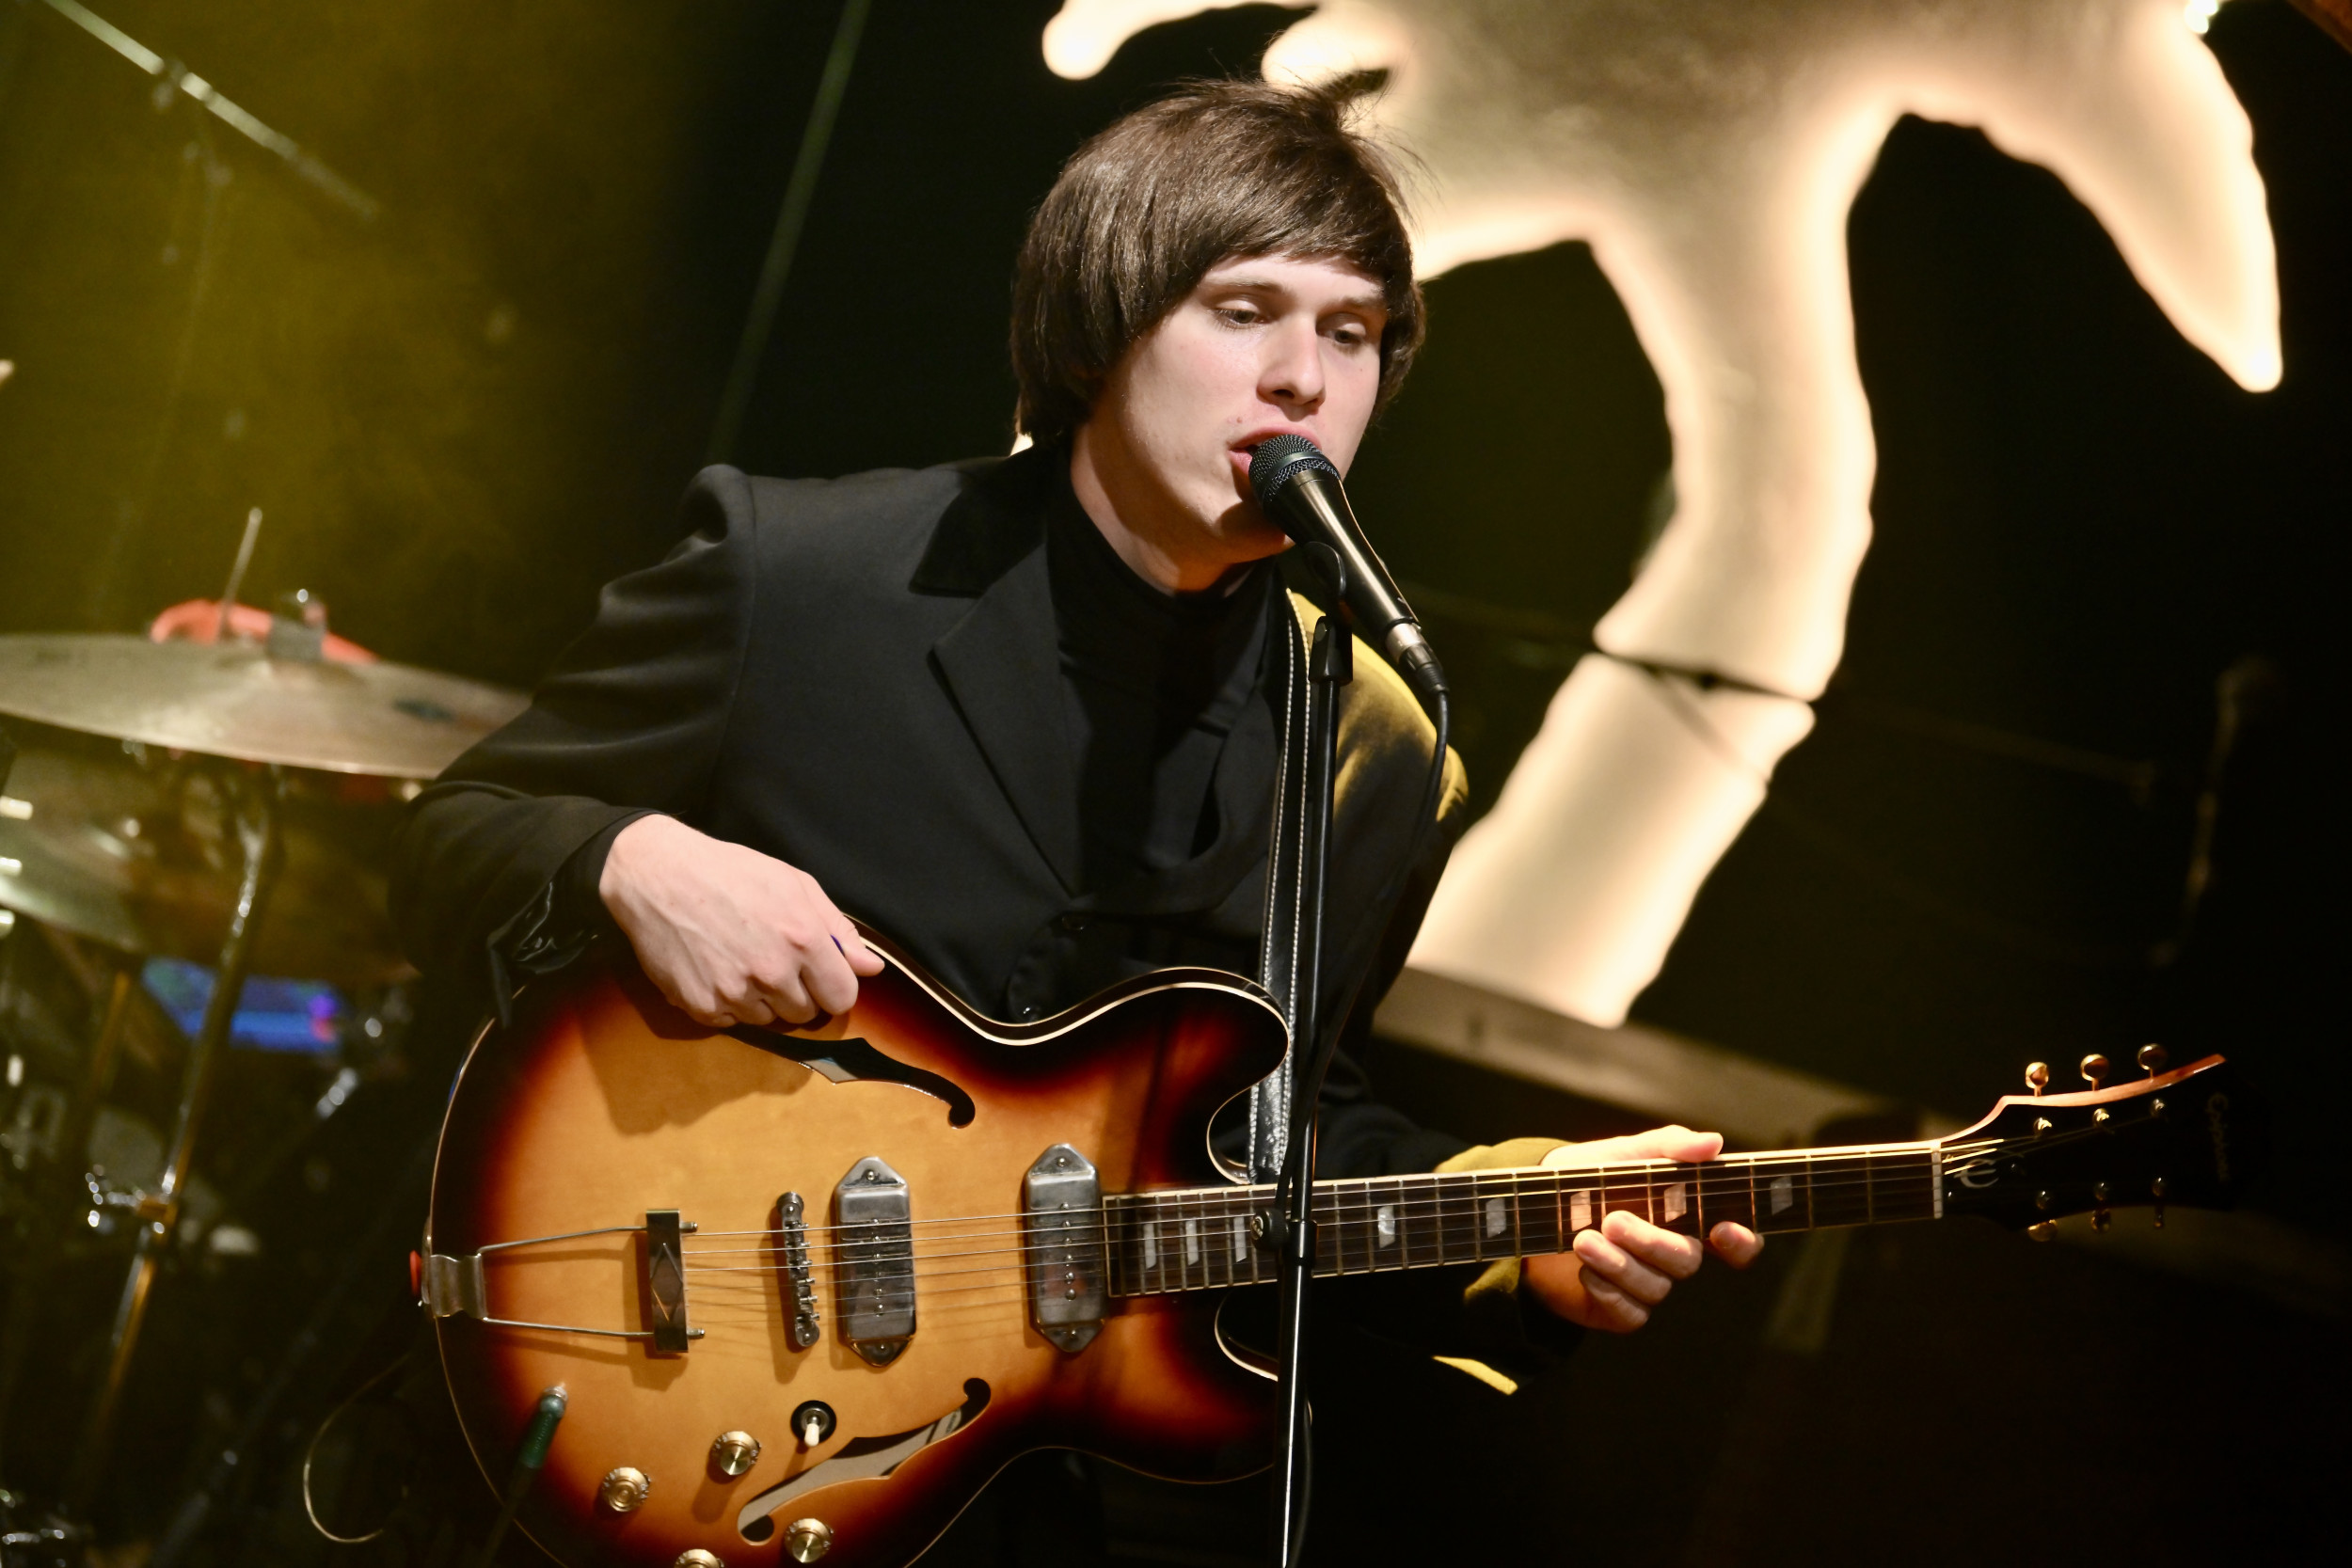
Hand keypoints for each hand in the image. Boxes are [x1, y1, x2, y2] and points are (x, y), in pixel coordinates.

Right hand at [598, 814, 882, 1026]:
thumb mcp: (795, 884)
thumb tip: (871, 969)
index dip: (833, 986)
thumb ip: (838, 929)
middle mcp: (772, 972)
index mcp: (803, 939)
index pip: (841, 997)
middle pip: (806, 1014)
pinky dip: (729, 1003)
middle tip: (774, 961)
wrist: (657, 875)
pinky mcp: (701, 1007)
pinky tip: (717, 969)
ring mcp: (734, 993)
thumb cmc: (732, 873)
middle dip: (798, 993)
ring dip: (762, 999)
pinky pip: (733, 1022)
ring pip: (769, 1020)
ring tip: (742, 960)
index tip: (819, 974)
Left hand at [1519, 1125, 1763, 1332]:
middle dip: (1652, 1242)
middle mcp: (1672, 1253)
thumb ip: (1666, 1147)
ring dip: (1618, 1264)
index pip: (1736, 1238)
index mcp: (1684, 1216)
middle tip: (1614, 1220)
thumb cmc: (1584, 1179)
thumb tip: (1714, 1142)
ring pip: (1656, 1288)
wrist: (1529, 1211)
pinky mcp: (1621, 1309)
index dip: (1742, 1241)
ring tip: (1582, 1240)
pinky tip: (1583, 1270)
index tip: (1722, 1229)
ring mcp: (1647, 1283)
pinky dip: (1606, 1290)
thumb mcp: (1620, 1154)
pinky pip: (1630, 1313)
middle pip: (1687, 1261)